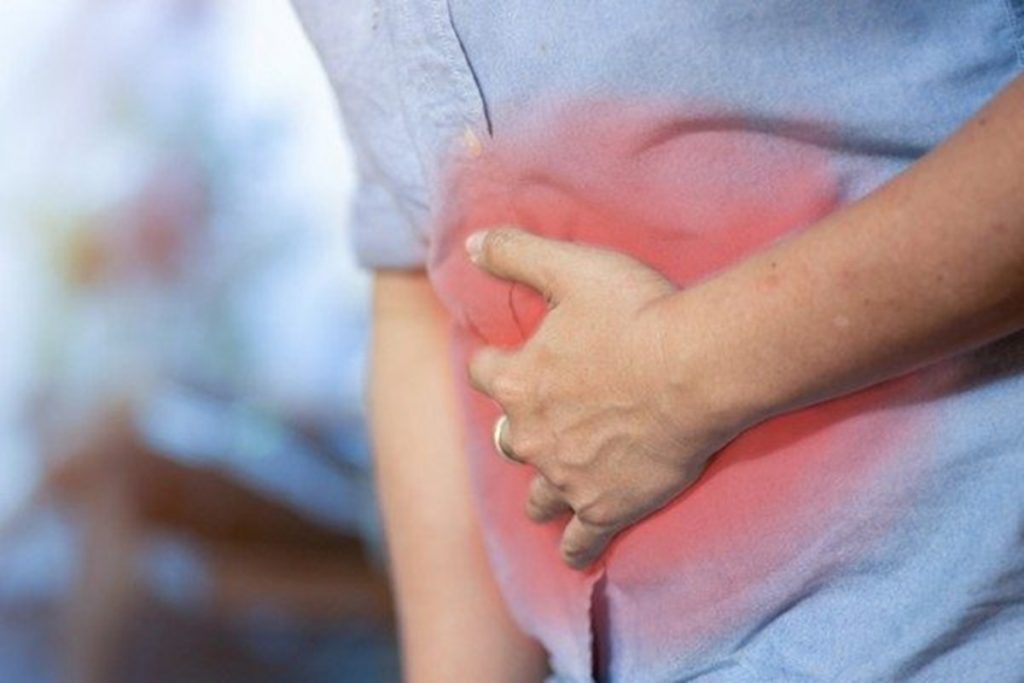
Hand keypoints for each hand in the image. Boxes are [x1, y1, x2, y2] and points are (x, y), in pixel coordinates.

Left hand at [466, 227, 743, 569]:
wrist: (697, 368)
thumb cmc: (637, 312)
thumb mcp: (571, 266)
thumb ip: (515, 252)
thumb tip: (468, 243)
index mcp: (519, 379)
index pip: (484, 373)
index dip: (494, 365)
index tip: (504, 361)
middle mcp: (533, 435)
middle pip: (508, 439)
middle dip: (519, 430)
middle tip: (540, 422)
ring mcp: (568, 478)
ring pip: (536, 494)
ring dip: (539, 489)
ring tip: (548, 488)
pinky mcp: (607, 508)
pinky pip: (579, 540)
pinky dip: (573, 546)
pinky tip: (572, 551)